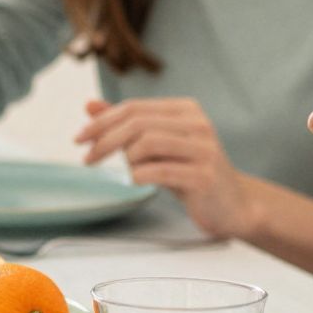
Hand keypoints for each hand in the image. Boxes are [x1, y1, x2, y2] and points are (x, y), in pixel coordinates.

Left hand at [74, 97, 255, 238]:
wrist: (233, 206)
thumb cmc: (190, 174)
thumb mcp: (158, 147)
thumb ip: (127, 126)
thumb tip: (89, 106)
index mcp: (186, 110)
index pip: (134, 107)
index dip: (102, 121)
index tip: (79, 138)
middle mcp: (198, 124)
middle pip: (138, 123)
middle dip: (105, 140)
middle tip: (87, 158)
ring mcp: (203, 149)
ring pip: (147, 143)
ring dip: (126, 160)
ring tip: (128, 172)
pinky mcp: (204, 175)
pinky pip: (160, 171)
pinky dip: (139, 176)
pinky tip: (137, 181)